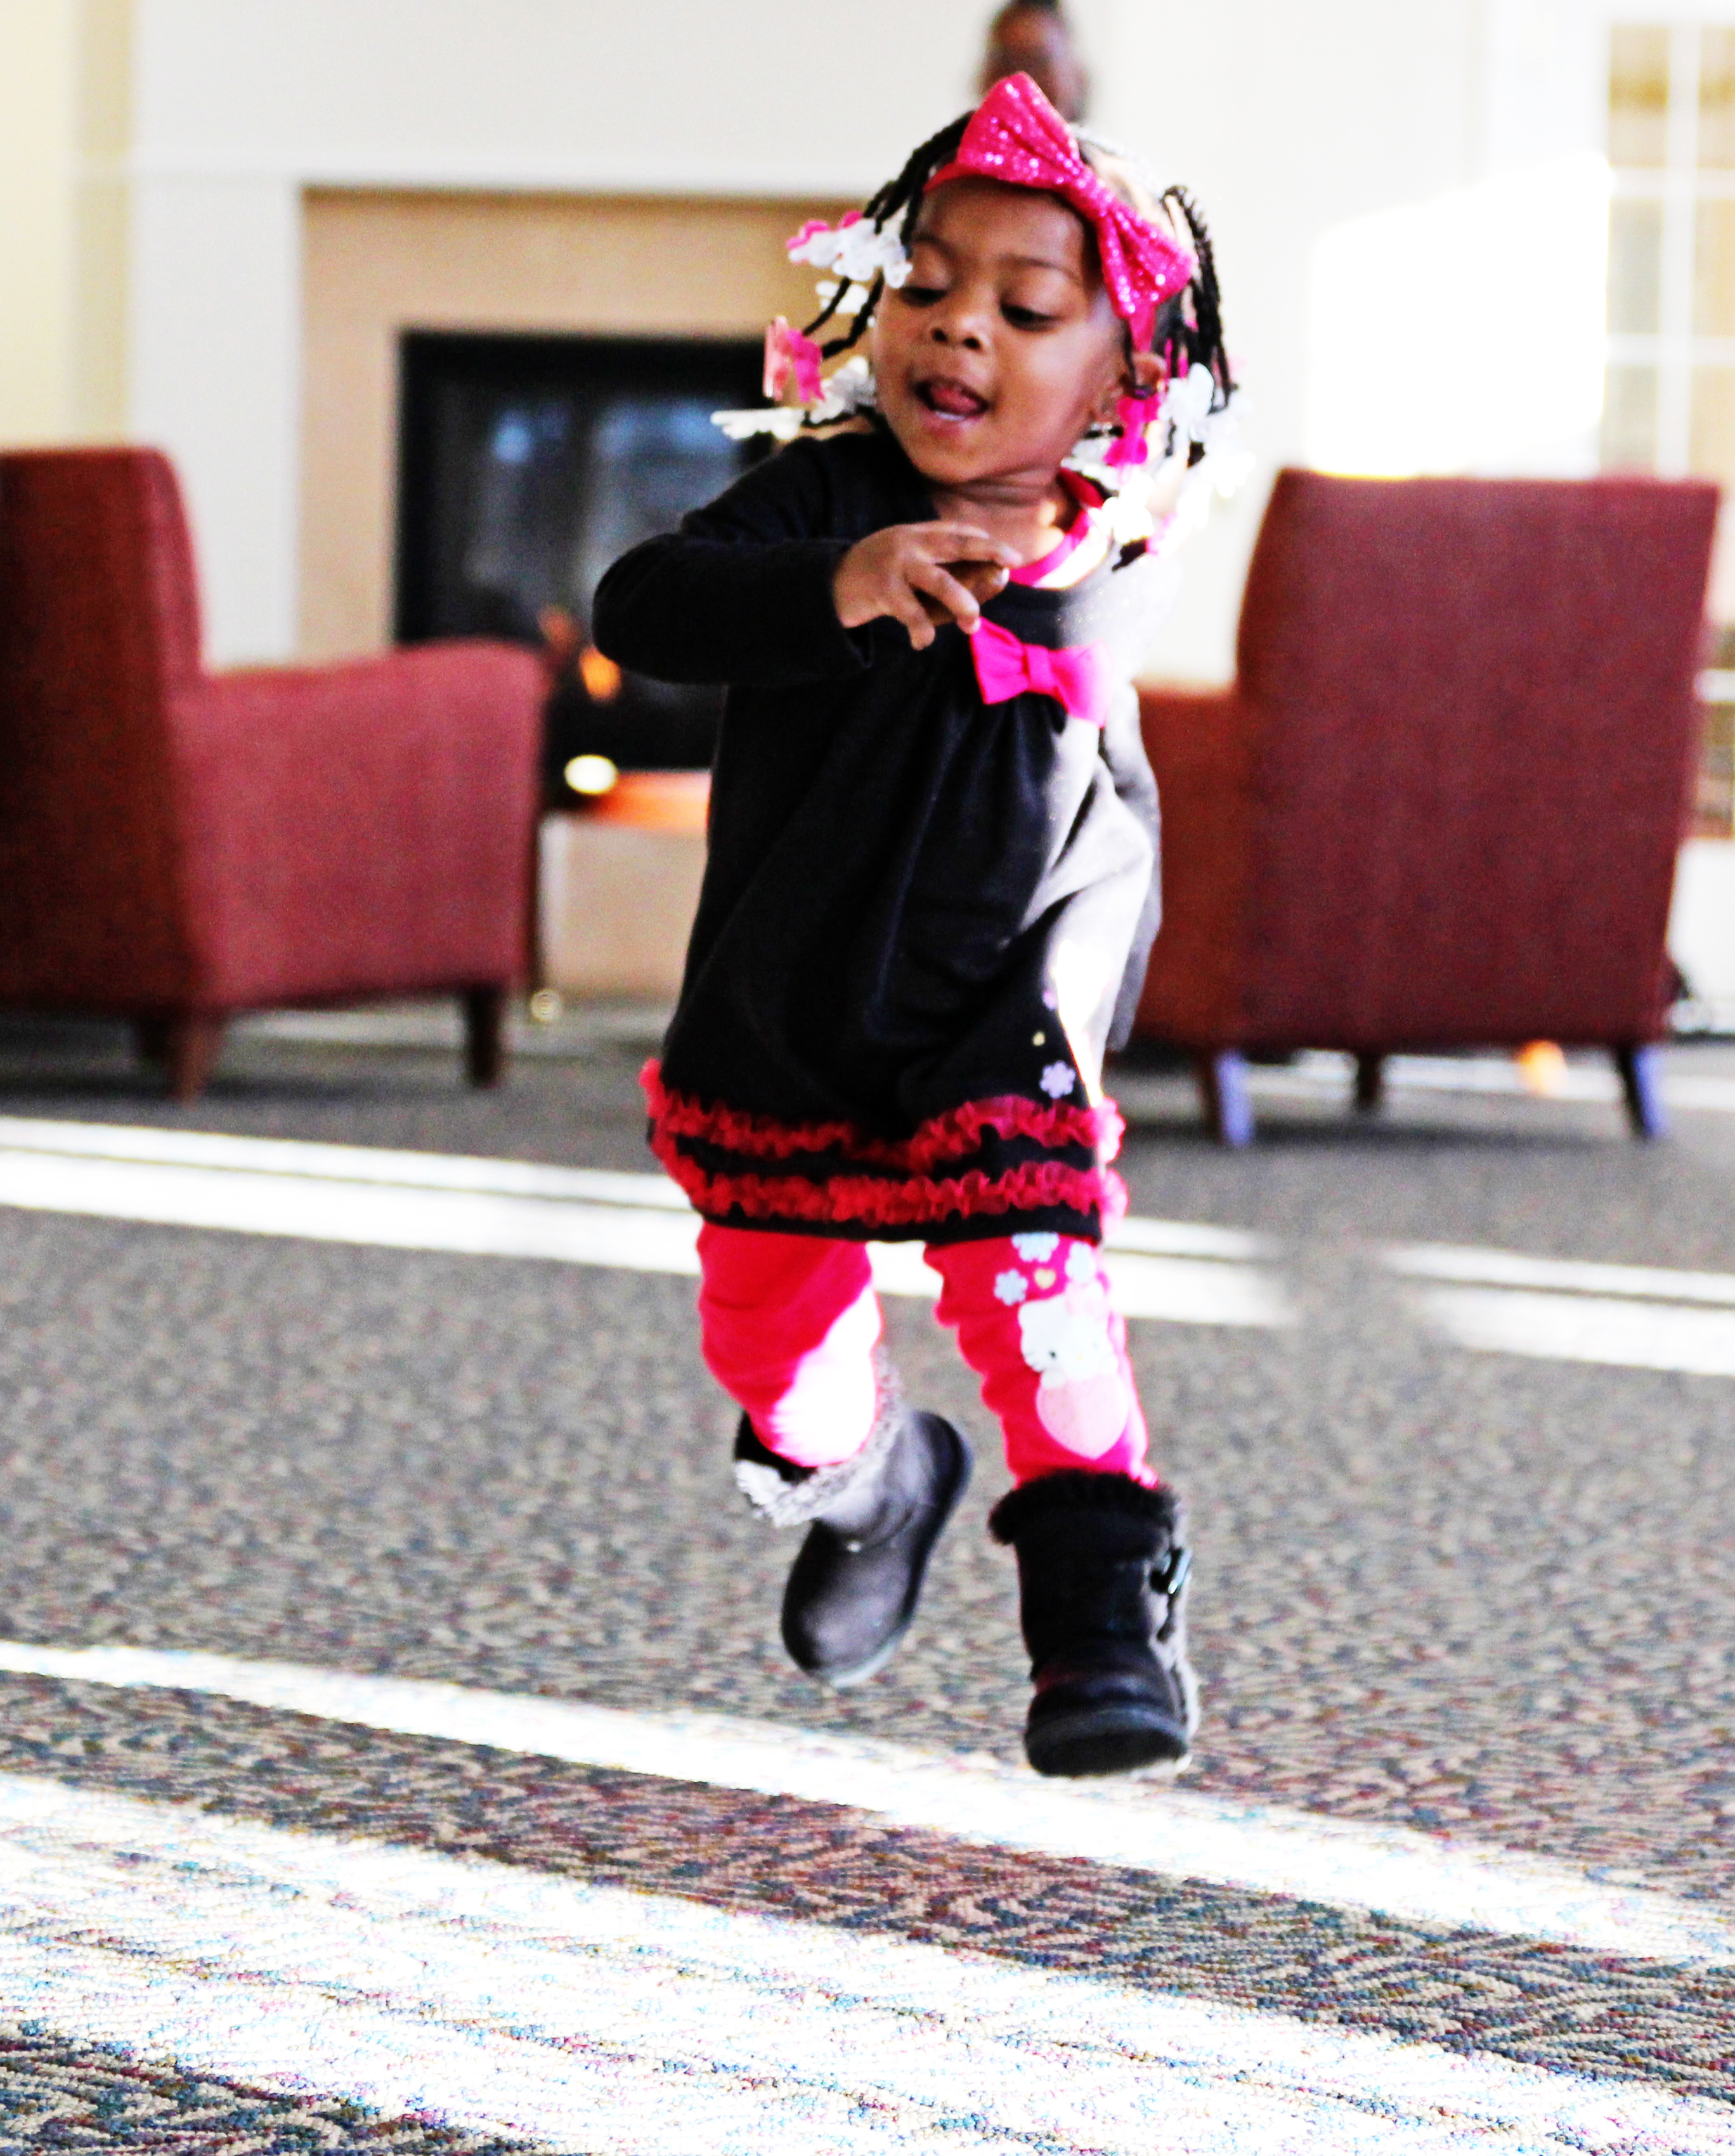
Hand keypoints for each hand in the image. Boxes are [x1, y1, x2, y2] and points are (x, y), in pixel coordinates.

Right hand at [833, 522, 1014, 649]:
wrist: (828, 582)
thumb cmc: (875, 574)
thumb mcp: (901, 554)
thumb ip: (930, 558)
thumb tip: (973, 579)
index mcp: (918, 533)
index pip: (959, 531)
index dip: (986, 542)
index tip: (1010, 556)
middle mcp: (910, 543)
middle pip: (958, 543)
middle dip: (988, 553)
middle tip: (1008, 570)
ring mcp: (897, 564)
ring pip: (942, 582)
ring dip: (963, 605)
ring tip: (971, 624)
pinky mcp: (883, 589)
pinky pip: (912, 613)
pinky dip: (921, 631)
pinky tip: (922, 642)